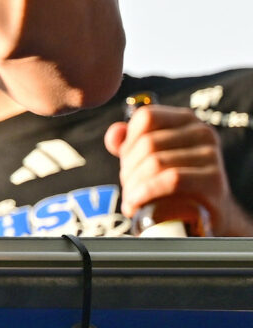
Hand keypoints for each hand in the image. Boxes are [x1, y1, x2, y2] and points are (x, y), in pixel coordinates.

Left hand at [107, 103, 252, 236]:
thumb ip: (129, 141)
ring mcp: (210, 155)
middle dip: (128, 169)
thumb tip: (114, 135)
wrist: (210, 211)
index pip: (146, 117)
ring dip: (134, 185)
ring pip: (156, 163)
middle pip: (147, 143)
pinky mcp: (213, 180)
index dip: (128, 141)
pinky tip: (136, 204)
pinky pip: (172, 180)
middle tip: (128, 189)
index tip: (126, 162)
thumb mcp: (151, 156)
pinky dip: (147, 192)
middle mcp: (201, 132)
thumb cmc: (176, 180)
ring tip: (131, 200)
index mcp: (185, 119)